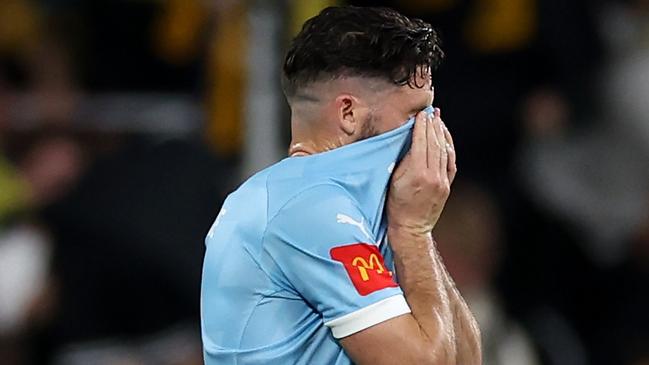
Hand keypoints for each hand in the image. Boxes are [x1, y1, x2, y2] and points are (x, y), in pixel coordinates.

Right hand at [387, 108, 455, 236]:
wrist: (411, 228)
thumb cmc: (395, 205)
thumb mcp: (393, 181)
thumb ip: (403, 161)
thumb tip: (410, 141)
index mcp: (416, 174)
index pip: (421, 143)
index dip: (421, 127)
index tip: (420, 114)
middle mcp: (432, 176)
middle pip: (434, 144)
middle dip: (432, 126)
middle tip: (429, 112)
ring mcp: (442, 181)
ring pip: (443, 151)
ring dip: (440, 133)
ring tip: (437, 119)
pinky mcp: (447, 186)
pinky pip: (450, 161)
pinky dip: (448, 147)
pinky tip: (444, 137)